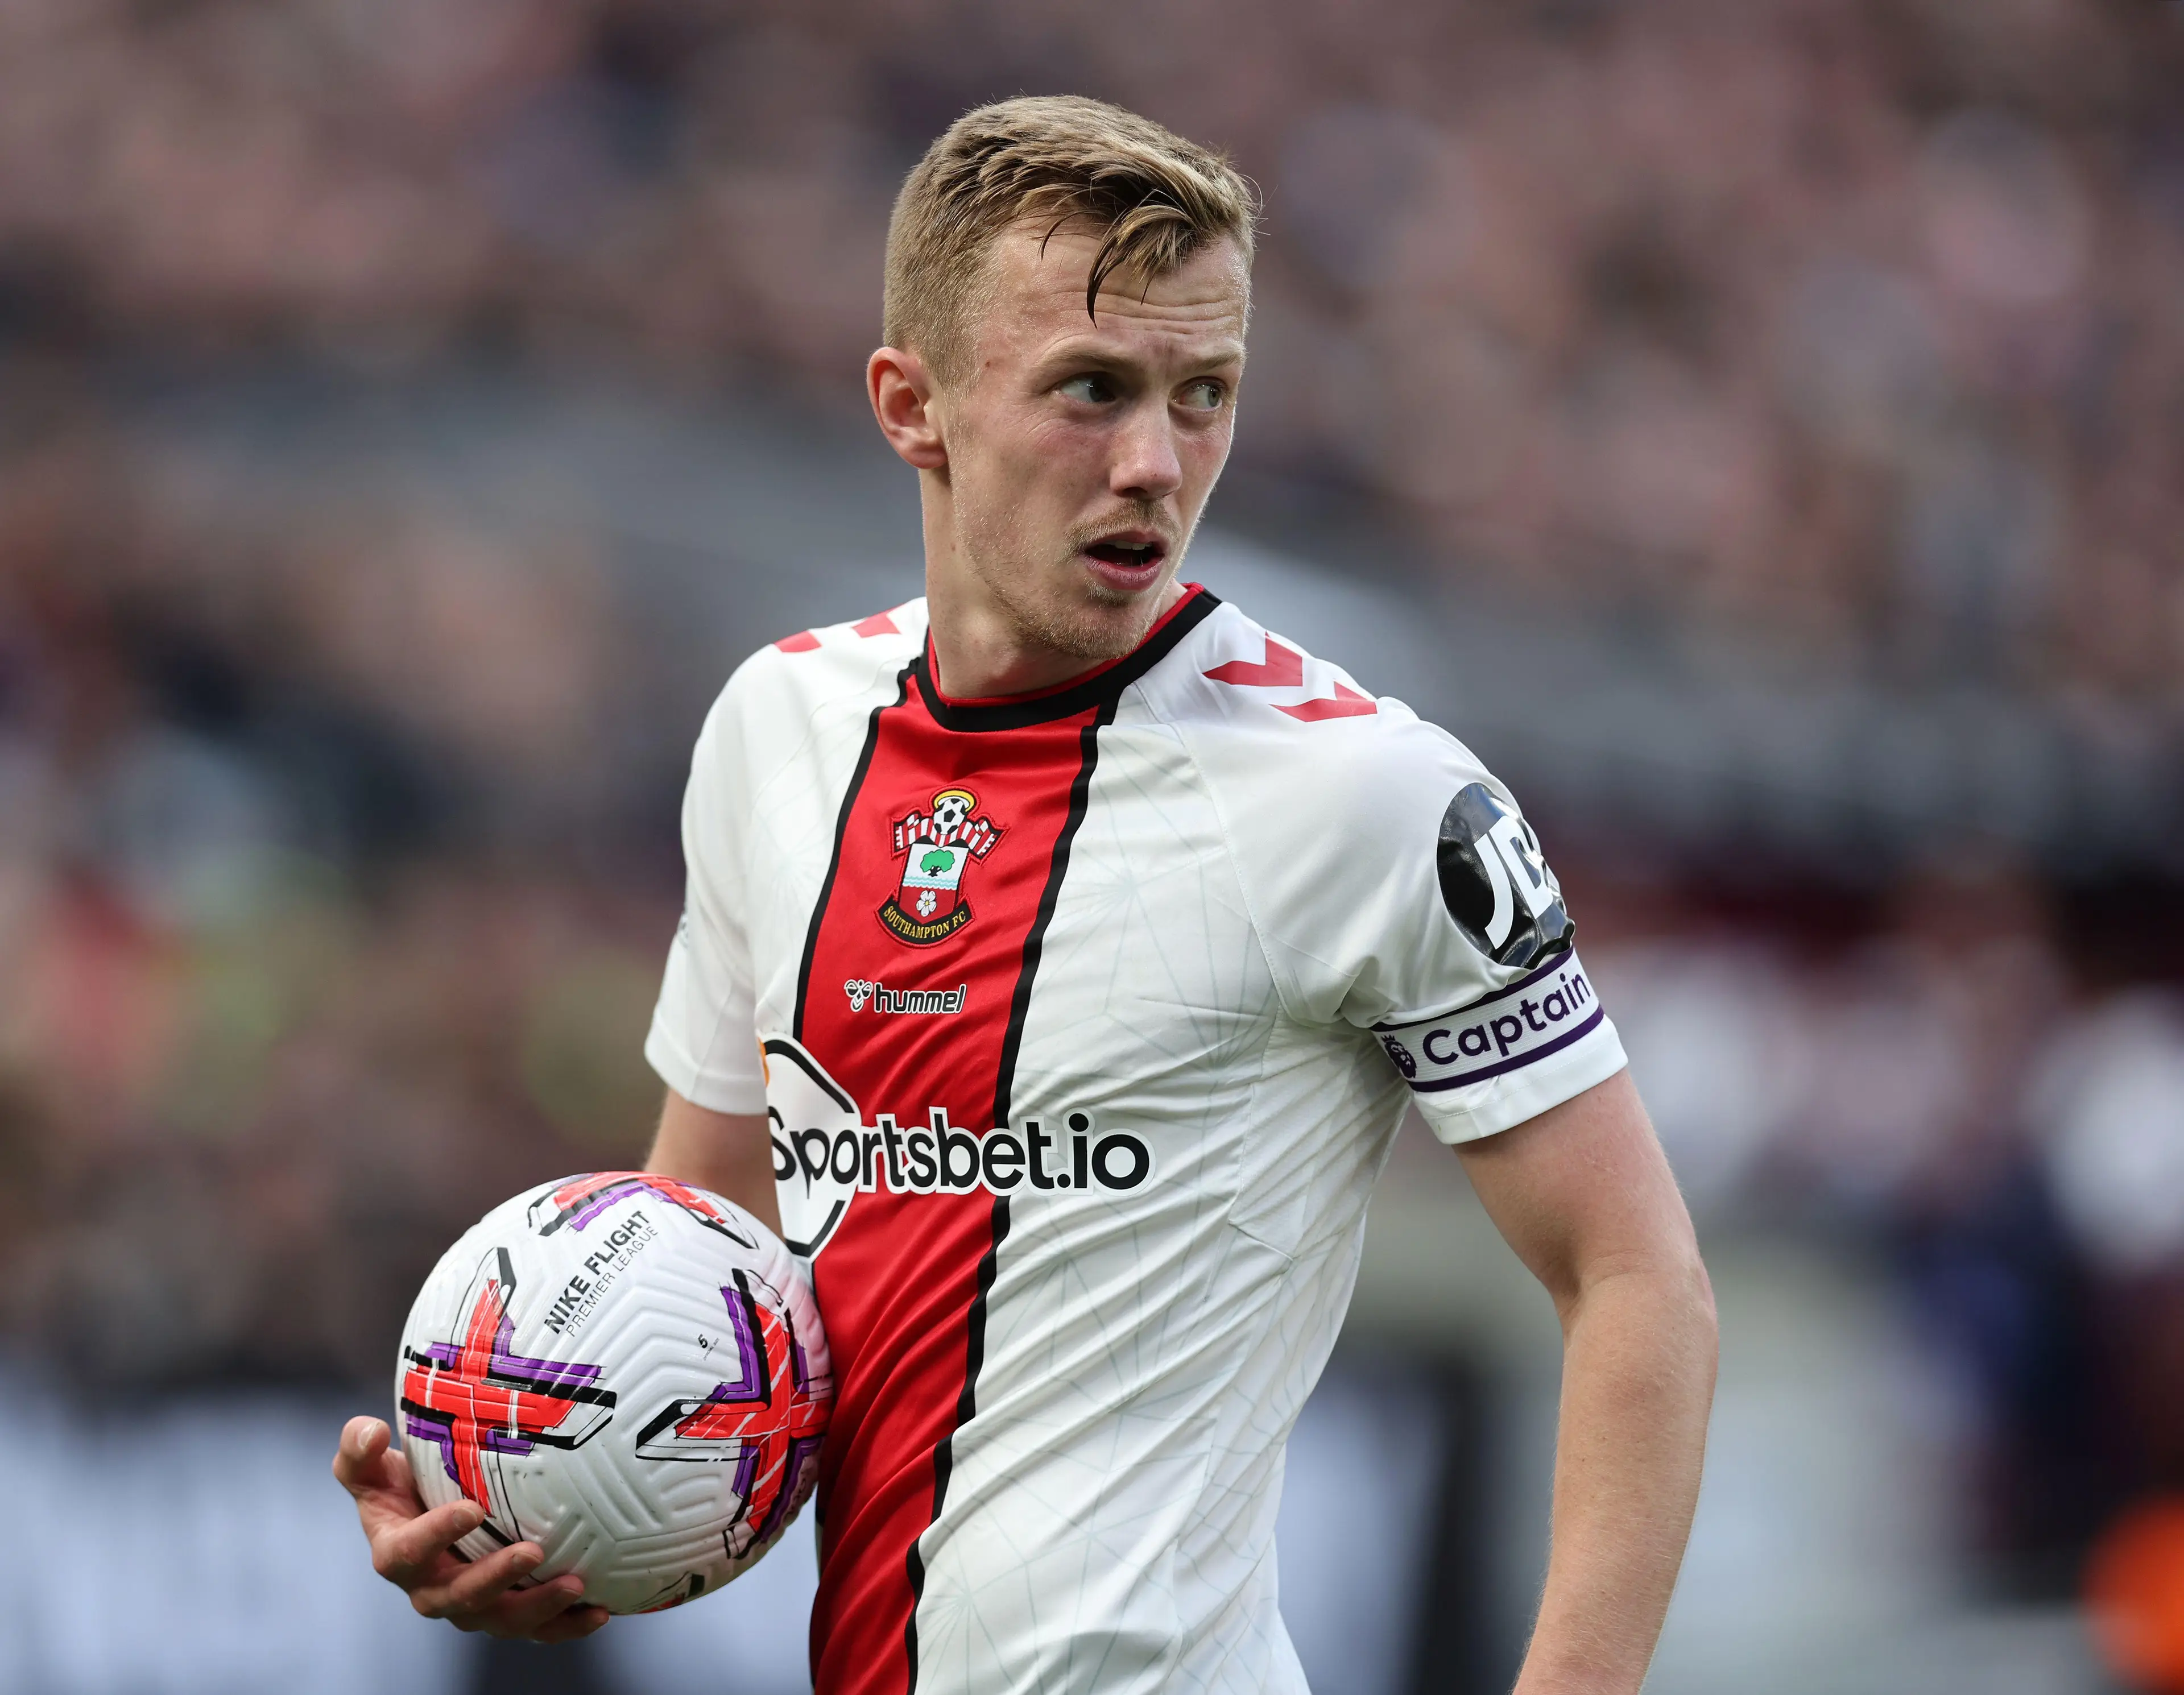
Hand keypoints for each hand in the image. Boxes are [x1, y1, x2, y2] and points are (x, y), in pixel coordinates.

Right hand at [333, 1415, 609, 1641]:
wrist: (422, 1515)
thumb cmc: (396, 1485)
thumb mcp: (368, 1465)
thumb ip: (359, 1448)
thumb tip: (370, 1430)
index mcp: (396, 1555)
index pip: (408, 1553)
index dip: (437, 1534)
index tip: (470, 1509)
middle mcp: (431, 1589)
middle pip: (460, 1597)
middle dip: (496, 1579)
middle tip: (532, 1552)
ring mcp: (470, 1605)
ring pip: (501, 1619)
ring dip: (538, 1608)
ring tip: (575, 1585)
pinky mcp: (503, 1609)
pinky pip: (534, 1629)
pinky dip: (565, 1626)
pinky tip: (599, 1612)